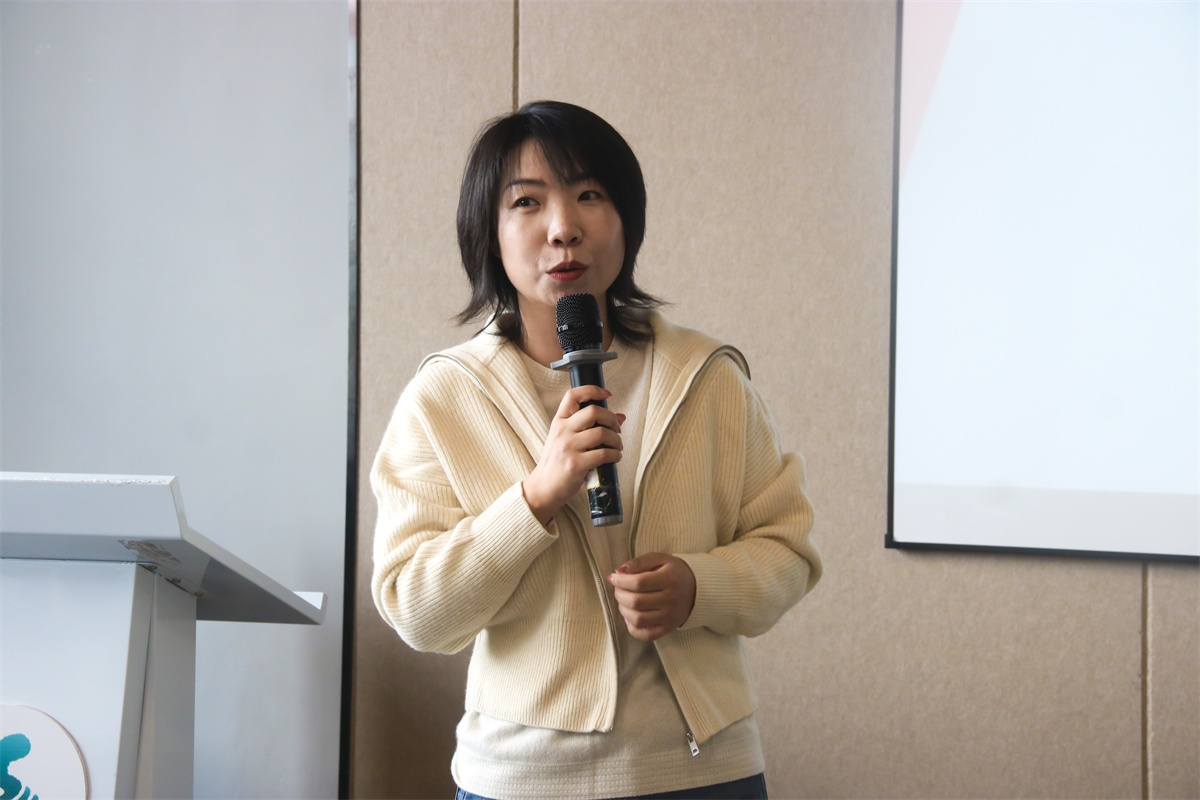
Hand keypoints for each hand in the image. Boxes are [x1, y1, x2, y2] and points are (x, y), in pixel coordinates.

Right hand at [523, 385, 623, 525]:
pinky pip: (604, 453)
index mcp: (559, 422)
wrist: (543, 488)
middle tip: (616, 429)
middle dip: (611, 419)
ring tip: (617, 447)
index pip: (573, 395)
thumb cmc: (557, 463)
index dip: (592, 390)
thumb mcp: (566, 440)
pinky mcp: (576, 464)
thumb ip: (588, 427)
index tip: (607, 394)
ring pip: (602, 433)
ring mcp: (569, 447)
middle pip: (594, 411)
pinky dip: (615, 455)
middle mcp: (562, 431)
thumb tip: (620, 417)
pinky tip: (614, 458)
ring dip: (617, 440)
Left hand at [608, 553, 696, 641]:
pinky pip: (646, 635)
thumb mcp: (659, 559)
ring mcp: (670, 617)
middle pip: (636, 602)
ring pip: (638, 619)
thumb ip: (638, 562)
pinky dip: (632, 628)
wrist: (696, 588)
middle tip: (618, 589)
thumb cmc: (673, 571)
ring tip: (623, 601)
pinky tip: (630, 616)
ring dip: (623, 610)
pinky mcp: (669, 628)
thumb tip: (617, 572)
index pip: (638, 583)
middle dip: (619, 595)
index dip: (621, 581)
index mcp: (669, 579)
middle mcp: (671, 600)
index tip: (613, 578)